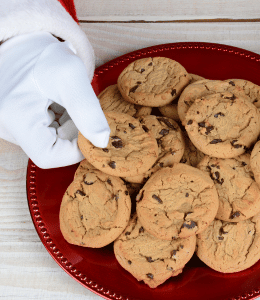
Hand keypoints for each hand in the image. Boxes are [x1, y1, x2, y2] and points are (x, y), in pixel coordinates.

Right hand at [0, 32, 109, 168]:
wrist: (23, 41)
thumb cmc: (43, 55)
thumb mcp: (70, 75)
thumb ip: (88, 110)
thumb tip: (103, 141)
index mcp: (15, 118)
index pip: (49, 156)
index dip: (76, 150)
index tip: (91, 130)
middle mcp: (7, 127)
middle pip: (52, 149)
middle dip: (74, 133)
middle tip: (80, 107)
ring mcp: (11, 126)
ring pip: (51, 140)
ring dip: (69, 126)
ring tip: (67, 100)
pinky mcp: (18, 123)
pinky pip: (46, 132)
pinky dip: (61, 121)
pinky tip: (60, 102)